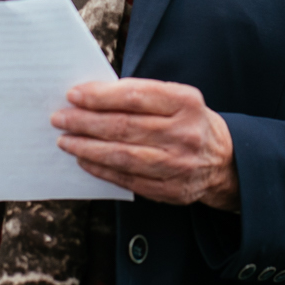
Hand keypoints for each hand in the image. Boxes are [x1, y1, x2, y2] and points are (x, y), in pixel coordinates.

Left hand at [51, 79, 239, 210]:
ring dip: (87, 147)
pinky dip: (101, 169)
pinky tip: (84, 160)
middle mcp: (183, 133)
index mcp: (185, 102)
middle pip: (124, 126)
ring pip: (122, 155)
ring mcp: (177, 164)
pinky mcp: (170, 189)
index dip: (100, 96)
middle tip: (60, 118)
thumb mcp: (177, 98)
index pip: (134, 96)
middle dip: (85, 121)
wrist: (224, 161)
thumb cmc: (189, 121)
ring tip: (65, 140)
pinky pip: (127, 179)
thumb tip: (92, 95)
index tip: (73, 94)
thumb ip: (141, 95)